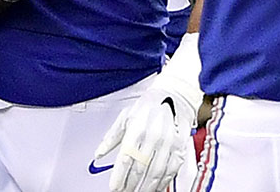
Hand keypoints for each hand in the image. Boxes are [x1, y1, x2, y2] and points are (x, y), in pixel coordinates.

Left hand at [95, 76, 198, 191]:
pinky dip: (162, 183)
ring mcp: (168, 143)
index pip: (126, 159)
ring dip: (145, 188)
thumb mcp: (125, 117)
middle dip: (130, 185)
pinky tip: (154, 188)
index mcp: (137, 128)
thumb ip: (111, 137)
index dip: (119, 177)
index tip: (114, 187)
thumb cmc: (149, 106)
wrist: (174, 96)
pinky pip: (171, 171)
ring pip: (156, 173)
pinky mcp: (180, 148)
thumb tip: (99, 154)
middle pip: (140, 169)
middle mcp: (154, 136)